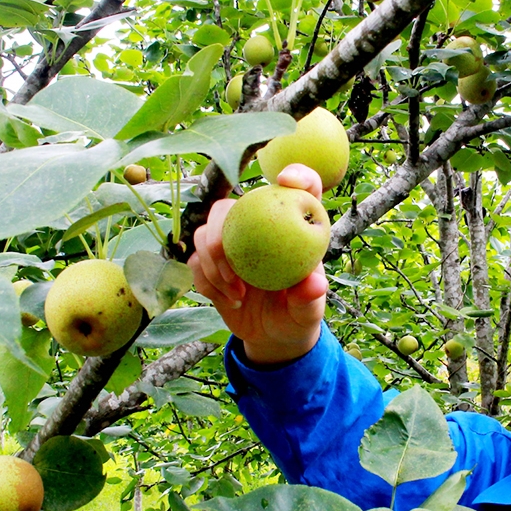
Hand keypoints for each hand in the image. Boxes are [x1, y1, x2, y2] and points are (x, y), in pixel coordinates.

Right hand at [190, 164, 328, 365]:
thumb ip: (309, 297)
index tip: (286, 179)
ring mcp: (230, 242)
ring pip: (204, 233)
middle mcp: (258, 226)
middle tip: (231, 270)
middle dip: (221, 233)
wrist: (273, 336)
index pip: (301, 188)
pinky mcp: (209, 262)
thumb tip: (315, 283)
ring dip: (213, 265)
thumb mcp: (308, 312)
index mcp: (292, 228)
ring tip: (238, 295)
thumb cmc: (297, 315)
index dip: (297, 174)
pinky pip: (195, 263)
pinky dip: (209, 284)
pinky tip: (231, 302)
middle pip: (229, 207)